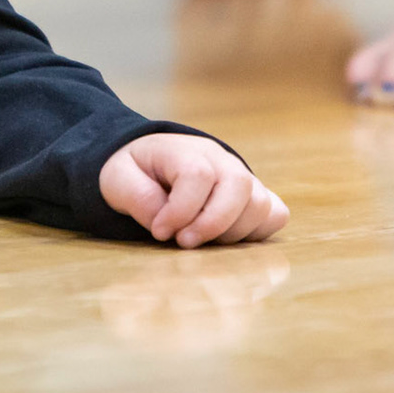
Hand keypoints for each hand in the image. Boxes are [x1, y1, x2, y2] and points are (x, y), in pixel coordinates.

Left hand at [99, 134, 288, 247]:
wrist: (151, 162)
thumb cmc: (135, 171)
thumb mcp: (118, 178)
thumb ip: (136, 197)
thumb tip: (164, 223)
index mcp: (184, 150)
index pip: (198, 175)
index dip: (181, 210)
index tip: (159, 232)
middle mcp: (220, 159)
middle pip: (239, 185)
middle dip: (213, 223)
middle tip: (184, 242)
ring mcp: (241, 177)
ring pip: (261, 203)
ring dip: (232, 232)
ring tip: (201, 240)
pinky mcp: (254, 197)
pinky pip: (275, 214)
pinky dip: (256, 233)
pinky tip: (224, 240)